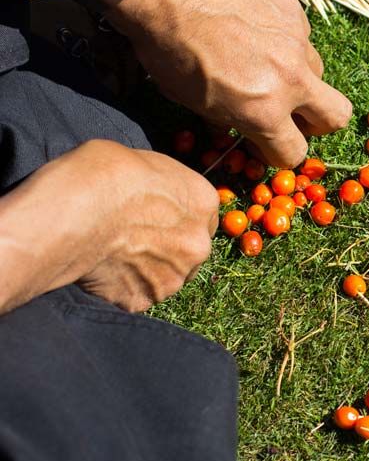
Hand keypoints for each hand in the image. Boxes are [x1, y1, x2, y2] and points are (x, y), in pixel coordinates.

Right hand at [0, 140, 218, 313]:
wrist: (73, 212)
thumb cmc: (102, 175)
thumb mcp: (141, 161)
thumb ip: (159, 185)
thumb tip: (151, 194)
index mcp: (202, 201)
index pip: (200, 215)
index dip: (176, 218)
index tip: (154, 220)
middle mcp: (199, 243)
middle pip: (187, 250)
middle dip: (165, 248)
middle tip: (131, 241)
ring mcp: (174, 275)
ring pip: (164, 277)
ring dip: (145, 271)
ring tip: (112, 256)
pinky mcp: (144, 299)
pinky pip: (134, 296)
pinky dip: (119, 288)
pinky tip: (100, 271)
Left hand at [107, 0, 352, 167]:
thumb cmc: (167, 48)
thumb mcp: (191, 101)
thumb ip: (228, 121)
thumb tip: (239, 129)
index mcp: (264, 110)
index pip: (295, 153)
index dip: (278, 153)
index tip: (263, 143)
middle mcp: (291, 78)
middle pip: (337, 117)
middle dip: (318, 123)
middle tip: (292, 115)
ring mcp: (297, 41)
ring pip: (318, 73)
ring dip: (299, 78)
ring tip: (263, 64)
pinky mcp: (293, 10)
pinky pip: (301, 37)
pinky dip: (284, 42)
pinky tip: (253, 30)